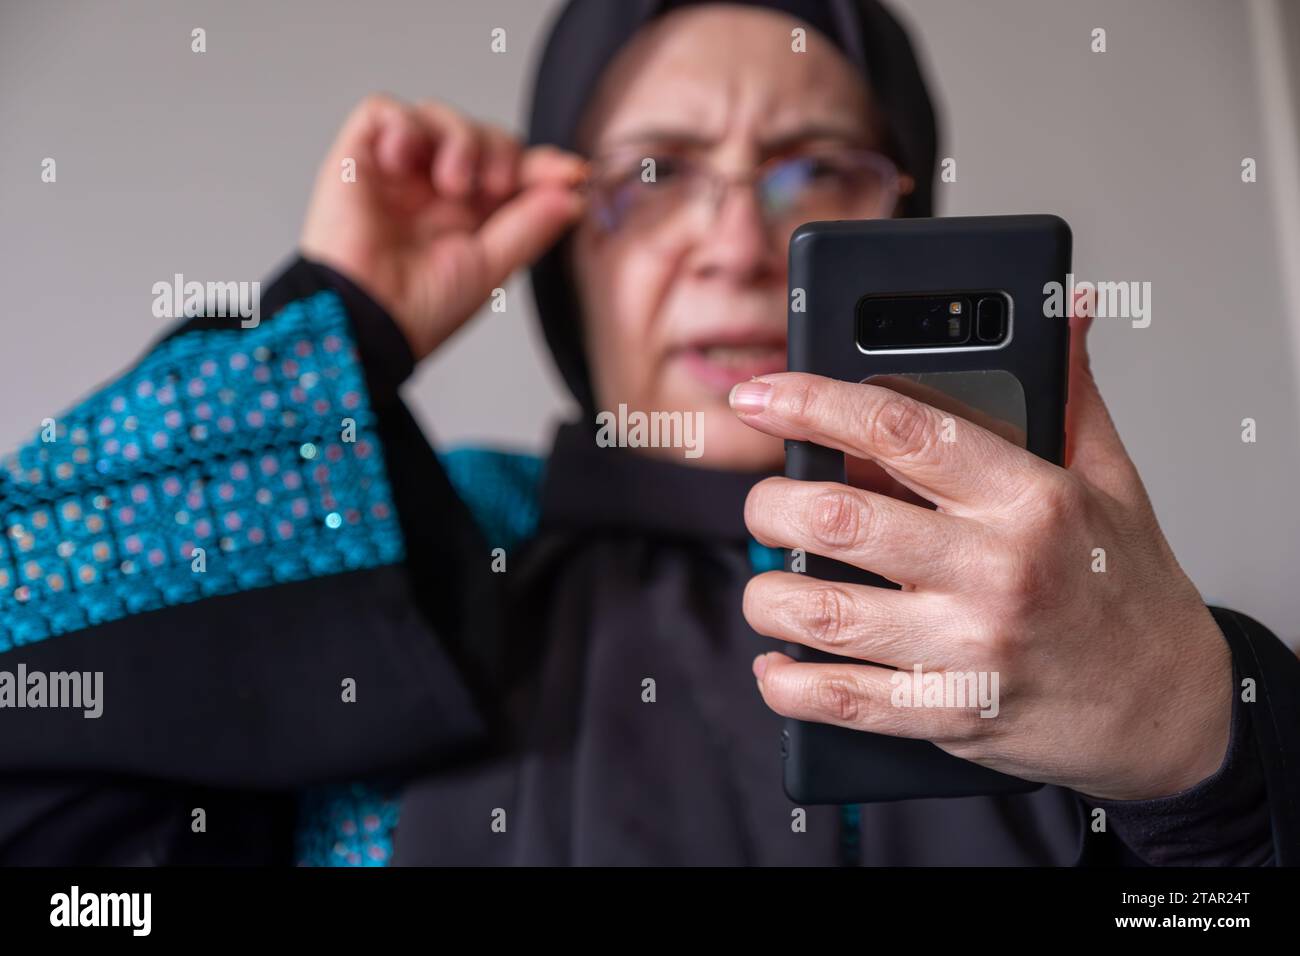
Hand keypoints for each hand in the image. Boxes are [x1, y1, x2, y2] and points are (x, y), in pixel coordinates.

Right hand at [300, 94, 587, 359]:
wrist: (368, 321)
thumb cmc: (419, 310)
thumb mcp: (493, 266)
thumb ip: (533, 226)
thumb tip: (575, 195)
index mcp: (468, 217)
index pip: (512, 170)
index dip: (543, 164)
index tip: (571, 172)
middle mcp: (433, 190)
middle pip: (481, 134)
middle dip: (500, 150)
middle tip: (496, 185)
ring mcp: (397, 173)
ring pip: (439, 115)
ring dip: (459, 139)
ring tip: (452, 183)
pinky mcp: (357, 159)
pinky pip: (383, 111)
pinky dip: (404, 126)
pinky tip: (406, 161)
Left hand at [732, 312, 1232, 800]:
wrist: (1171, 709)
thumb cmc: (1129, 588)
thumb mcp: (1112, 479)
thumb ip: (1071, 392)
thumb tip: (1067, 305)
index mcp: (1028, 498)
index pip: (900, 429)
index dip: (813, 402)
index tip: (762, 394)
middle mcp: (994, 570)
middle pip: (837, 519)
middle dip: (770, 506)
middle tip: (765, 505)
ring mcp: (968, 648)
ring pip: (820, 613)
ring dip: (766, 595)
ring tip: (767, 582)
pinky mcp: (950, 714)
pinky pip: (841, 700)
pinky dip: (787, 684)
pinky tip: (777, 664)